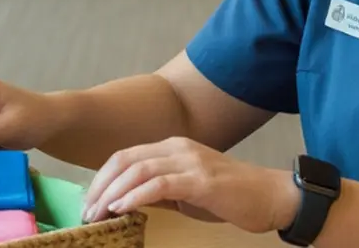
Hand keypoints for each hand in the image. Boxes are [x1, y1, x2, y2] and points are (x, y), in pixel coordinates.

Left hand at [82, 137, 297, 233]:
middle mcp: (178, 147)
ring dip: (112, 193)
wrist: (271, 196)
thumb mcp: (187, 191)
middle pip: (125, 160)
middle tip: (86, 210)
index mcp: (173, 147)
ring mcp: (189, 161)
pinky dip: (135, 195)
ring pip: (138, 170)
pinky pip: (159, 184)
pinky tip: (122, 208)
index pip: (126, 156)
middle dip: (100, 185)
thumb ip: (159, 190)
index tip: (90, 201)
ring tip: (98, 213)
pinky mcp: (200, 180)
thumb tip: (127, 200)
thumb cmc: (231, 196)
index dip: (103, 177)